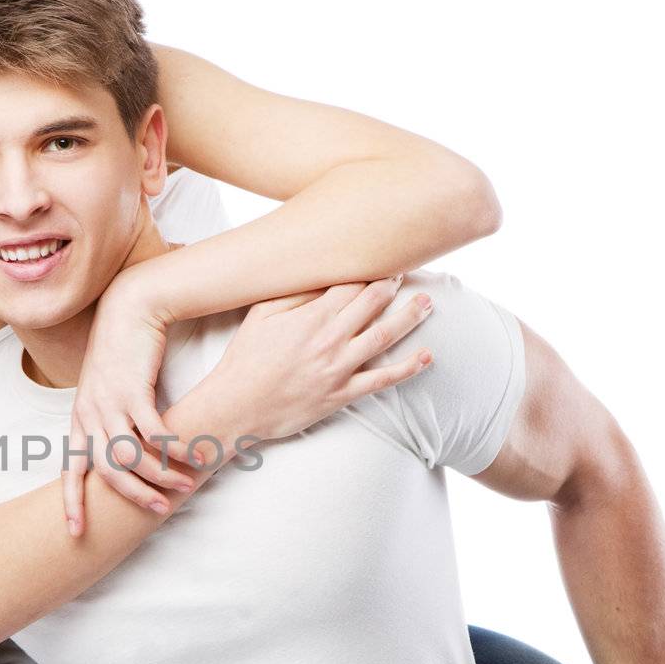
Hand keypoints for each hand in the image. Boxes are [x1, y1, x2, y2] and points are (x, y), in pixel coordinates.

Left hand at [63, 280, 196, 534]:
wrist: (129, 309)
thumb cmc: (124, 353)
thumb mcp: (110, 390)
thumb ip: (115, 421)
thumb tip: (131, 451)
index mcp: (80, 417)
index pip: (71, 467)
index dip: (71, 501)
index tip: (75, 531)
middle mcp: (89, 414)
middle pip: (106, 470)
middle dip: (133, 495)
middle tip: (159, 509)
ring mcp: (109, 402)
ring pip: (130, 455)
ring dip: (158, 475)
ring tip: (183, 486)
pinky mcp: (132, 389)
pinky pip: (152, 431)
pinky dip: (173, 448)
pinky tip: (192, 455)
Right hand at [187, 276, 433, 448]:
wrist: (237, 405)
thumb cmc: (245, 359)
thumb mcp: (259, 316)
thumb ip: (292, 294)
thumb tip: (318, 275)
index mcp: (310, 316)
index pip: (350, 283)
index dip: (369, 268)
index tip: (383, 257)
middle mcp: (330, 338)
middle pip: (372, 303)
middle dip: (393, 284)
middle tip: (409, 272)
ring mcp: (339, 367)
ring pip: (384, 336)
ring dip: (410, 317)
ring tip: (427, 303)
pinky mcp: (342, 393)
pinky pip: (382, 380)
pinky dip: (408, 368)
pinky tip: (427, 357)